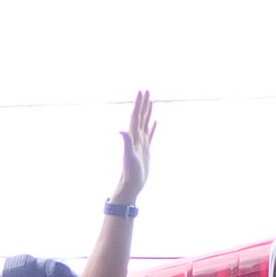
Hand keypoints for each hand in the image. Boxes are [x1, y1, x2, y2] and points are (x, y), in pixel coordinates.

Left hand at [113, 88, 155, 206]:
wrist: (131, 185)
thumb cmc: (130, 174)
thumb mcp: (129, 157)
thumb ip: (126, 143)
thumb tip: (121, 131)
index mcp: (133, 137)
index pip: (136, 116)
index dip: (139, 104)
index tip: (141, 91)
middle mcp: (136, 138)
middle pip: (140, 116)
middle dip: (143, 103)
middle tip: (147, 90)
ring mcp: (141, 143)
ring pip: (145, 123)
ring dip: (147, 112)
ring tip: (151, 101)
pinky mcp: (146, 150)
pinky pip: (150, 134)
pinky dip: (152, 126)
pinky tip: (154, 121)